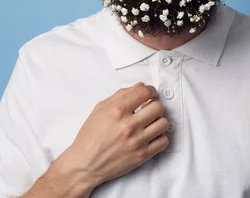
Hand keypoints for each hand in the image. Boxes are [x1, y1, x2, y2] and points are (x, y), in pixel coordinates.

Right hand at [54, 82, 168, 191]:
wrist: (85, 164)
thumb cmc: (90, 137)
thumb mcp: (100, 109)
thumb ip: (120, 95)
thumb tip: (139, 86)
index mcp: (117, 111)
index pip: (144, 92)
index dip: (150, 90)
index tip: (150, 93)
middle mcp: (128, 125)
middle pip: (157, 107)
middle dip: (154, 104)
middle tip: (149, 107)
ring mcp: (137, 141)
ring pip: (163, 123)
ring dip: (158, 120)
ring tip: (149, 122)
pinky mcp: (142, 155)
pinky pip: (163, 141)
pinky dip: (159, 137)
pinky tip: (150, 135)